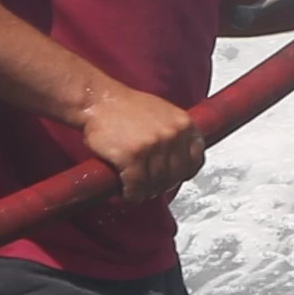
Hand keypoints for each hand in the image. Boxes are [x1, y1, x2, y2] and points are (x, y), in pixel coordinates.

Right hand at [70, 81, 206, 203]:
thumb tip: (182, 160)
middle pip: (174, 176)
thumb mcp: (163, 113)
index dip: (182, 172)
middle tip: (148, 185)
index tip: (171, 176)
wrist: (98, 100)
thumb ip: (176, 134)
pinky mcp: (134, 157)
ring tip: (136, 187)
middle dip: (161, 184)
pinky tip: (127, 190)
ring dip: (145, 191)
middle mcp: (173, 135)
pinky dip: (132, 193)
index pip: (195, 161)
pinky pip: (137, 187)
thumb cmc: (126, 107)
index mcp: (185, 124)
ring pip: (156, 184)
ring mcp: (154, 146)